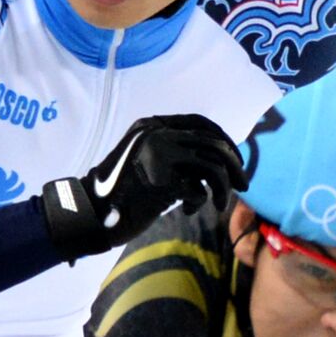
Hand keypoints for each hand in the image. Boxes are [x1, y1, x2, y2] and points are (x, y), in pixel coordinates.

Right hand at [42, 114, 245, 261]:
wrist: (91, 213)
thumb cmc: (123, 191)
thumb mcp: (148, 160)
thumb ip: (175, 152)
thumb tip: (220, 158)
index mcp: (152, 125)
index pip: (201, 123)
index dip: (225, 140)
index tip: (237, 159)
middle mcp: (156, 134)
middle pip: (214, 144)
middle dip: (235, 167)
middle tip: (244, 185)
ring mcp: (158, 155)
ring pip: (212, 167)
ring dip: (221, 189)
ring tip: (217, 204)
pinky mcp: (160, 181)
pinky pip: (197, 191)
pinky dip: (198, 203)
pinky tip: (187, 210)